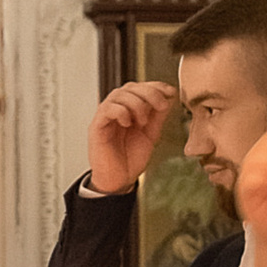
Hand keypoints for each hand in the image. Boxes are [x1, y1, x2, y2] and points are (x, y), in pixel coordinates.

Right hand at [86, 80, 178, 194]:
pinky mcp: (97, 126)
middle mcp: (116, 109)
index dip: (155, 86)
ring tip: (143, 121)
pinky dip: (120, 112)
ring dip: (136, 103)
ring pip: (118, 95)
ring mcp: (106, 117)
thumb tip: (168, 98)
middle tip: (161, 105)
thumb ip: (158, 116)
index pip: (140, 88)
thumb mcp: (151, 134)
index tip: (170, 92)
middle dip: (149, 92)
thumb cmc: (130, 158)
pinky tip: (128, 123)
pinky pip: (107, 109)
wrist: (119, 180)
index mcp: (129, 109)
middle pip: (130, 87)